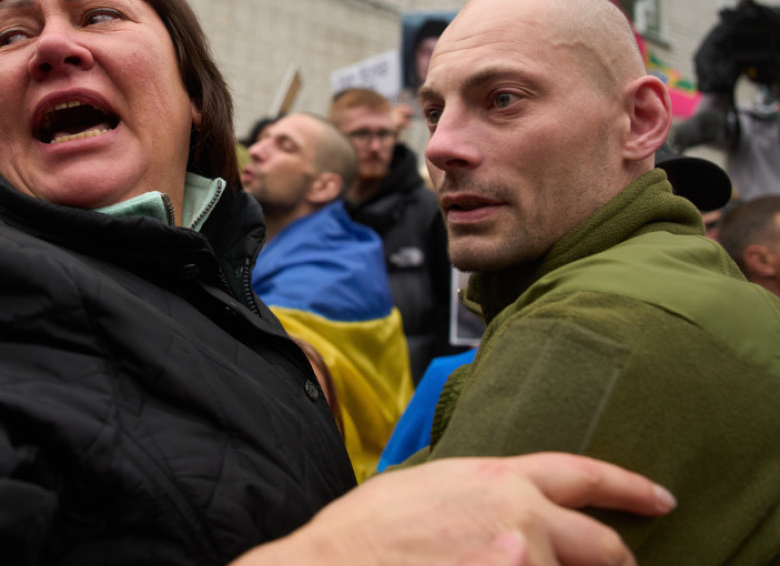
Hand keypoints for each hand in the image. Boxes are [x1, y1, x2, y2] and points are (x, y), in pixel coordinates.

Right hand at [231, 453, 675, 565]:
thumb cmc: (370, 532)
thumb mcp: (429, 487)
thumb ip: (479, 493)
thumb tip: (504, 512)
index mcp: (500, 479)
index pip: (583, 474)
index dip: (629, 486)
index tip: (661, 498)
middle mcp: (523, 519)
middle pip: (599, 545)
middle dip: (615, 560)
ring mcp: (523, 564)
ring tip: (502, 565)